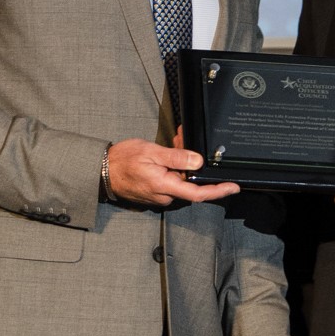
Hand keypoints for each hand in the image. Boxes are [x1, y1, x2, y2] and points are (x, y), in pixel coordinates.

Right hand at [106, 137, 238, 205]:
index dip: (218, 191)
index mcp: (165, 186)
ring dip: (182, 161)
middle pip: (190, 181)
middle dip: (194, 162)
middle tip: (186, 140)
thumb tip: (197, 161)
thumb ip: (176, 157)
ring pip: (180, 178)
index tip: (233, 186)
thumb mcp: (151, 152)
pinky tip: (169, 151)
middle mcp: (165, 195)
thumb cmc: (123, 160)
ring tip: (176, 140)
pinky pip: (171, 179)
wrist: (102, 171)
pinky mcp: (155, 192)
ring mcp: (160, 195)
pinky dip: (173, 166)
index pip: (198, 193)